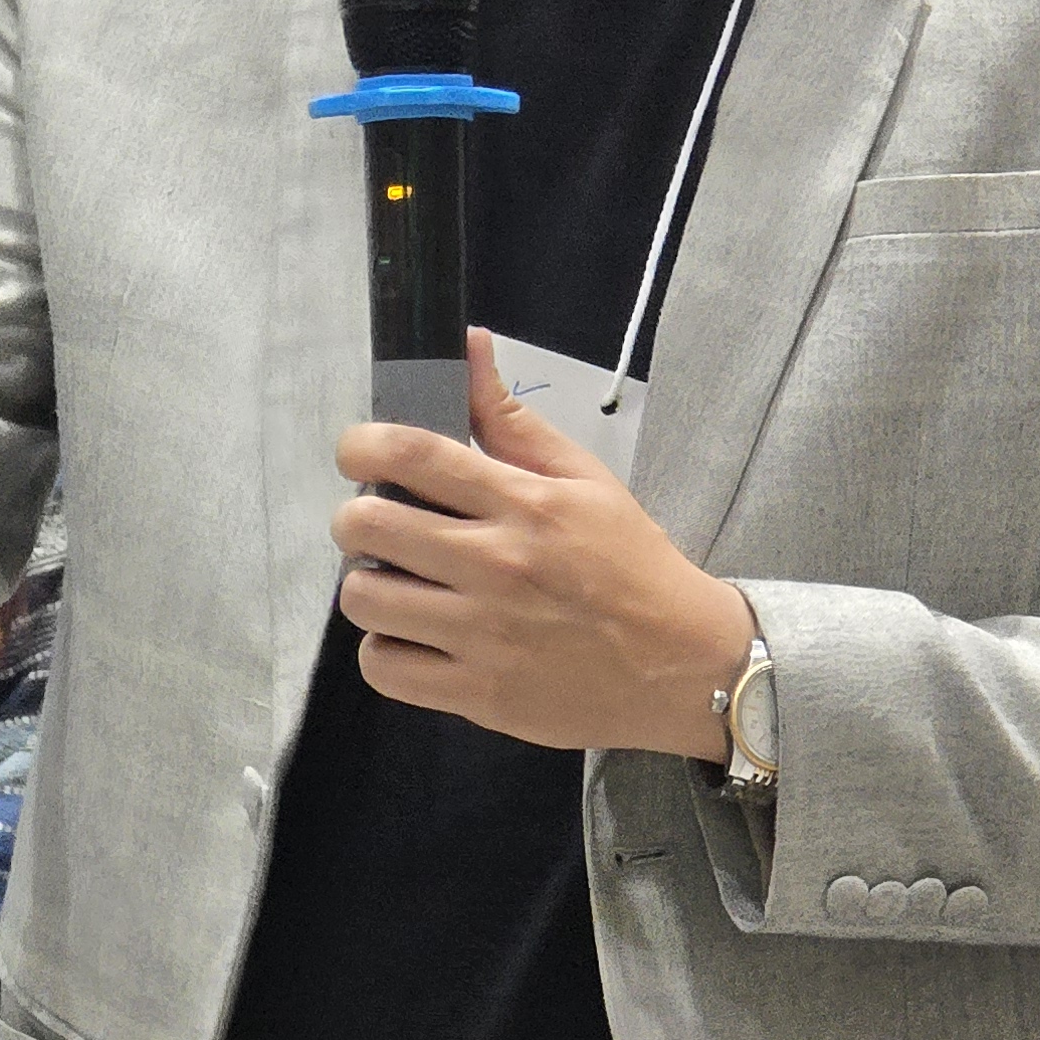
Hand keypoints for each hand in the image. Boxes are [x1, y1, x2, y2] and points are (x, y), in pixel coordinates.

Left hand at [334, 329, 756, 755]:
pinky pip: (383, 666)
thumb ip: (512, 418)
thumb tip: (468, 345)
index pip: (412, 455)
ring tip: (401, 583)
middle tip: (380, 525)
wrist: (683, 663)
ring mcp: (482, 635)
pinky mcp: (477, 694)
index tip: (360, 455)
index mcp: (524, 504)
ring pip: (364, 599)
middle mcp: (496, 566)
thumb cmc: (631, 563)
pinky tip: (414, 634)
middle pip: (367, 526)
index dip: (362, 446)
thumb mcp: (585, 478)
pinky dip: (385, 648)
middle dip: (356, 517)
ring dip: (369, 585)